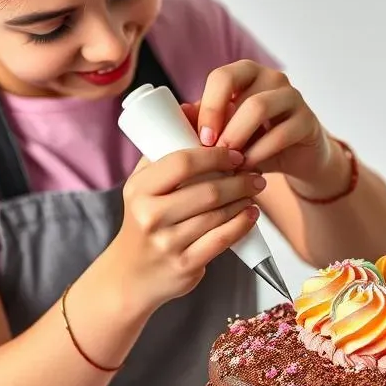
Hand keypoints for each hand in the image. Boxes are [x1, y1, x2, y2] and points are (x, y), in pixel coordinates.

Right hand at [115, 146, 265, 311]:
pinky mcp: (185, 264)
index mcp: (140, 190)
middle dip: (238, 180)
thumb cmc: (143, 223)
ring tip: (254, 191)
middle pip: (207, 191)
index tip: (235, 154)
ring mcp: (168, 242)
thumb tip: (192, 110)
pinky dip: (242, 225)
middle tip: (255, 173)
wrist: (130, 276)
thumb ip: (164, 151)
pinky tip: (251, 215)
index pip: (183, 163)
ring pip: (218, 216)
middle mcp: (151, 215)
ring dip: (243, 200)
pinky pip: (222, 240)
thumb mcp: (142, 187)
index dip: (215, 155)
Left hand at [182, 60, 332, 184]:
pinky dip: (261, 153)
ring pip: (258, 107)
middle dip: (221, 123)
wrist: (297, 158)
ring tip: (230, 162)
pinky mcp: (308, 119)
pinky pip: (281, 133)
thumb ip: (205, 121)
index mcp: (246, 74)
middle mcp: (271, 78)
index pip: (221, 77)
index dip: (209, 107)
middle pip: (239, 90)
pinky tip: (250, 169)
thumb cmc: (256, 141)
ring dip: (239, 137)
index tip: (202, 138)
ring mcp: (292, 96)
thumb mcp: (228, 131)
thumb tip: (178, 114)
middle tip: (213, 152)